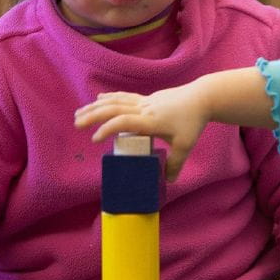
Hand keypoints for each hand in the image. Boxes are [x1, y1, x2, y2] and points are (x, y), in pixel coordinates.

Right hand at [74, 84, 208, 180]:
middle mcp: (144, 109)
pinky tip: (98, 99)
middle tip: (77, 125)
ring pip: (115, 102)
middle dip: (93, 116)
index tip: (95, 140)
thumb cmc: (193, 122)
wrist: (202, 98)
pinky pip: (123, 97)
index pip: (123, 122)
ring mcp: (144, 102)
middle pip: (113, 109)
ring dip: (95, 107)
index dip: (107, 129)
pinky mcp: (146, 99)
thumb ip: (176, 165)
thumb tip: (168, 182)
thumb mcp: (185, 146)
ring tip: (79, 113)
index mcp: (151, 121)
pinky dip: (109, 98)